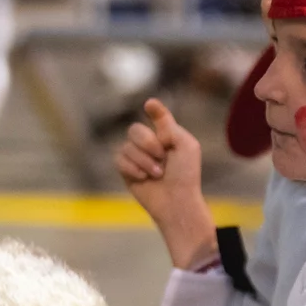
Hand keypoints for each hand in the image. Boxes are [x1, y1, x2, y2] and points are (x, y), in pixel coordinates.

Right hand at [114, 99, 216, 268]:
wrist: (175, 200)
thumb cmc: (185, 175)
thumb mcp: (186, 146)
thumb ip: (169, 127)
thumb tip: (150, 117)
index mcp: (168, 135)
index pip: (159, 117)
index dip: (154, 110)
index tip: (150, 105)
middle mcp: (151, 143)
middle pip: (135, 129)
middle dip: (148, 143)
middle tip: (162, 157)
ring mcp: (137, 156)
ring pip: (127, 146)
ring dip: (143, 160)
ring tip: (157, 174)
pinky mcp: (126, 170)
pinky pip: (119, 159)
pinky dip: (132, 168)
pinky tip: (144, 178)